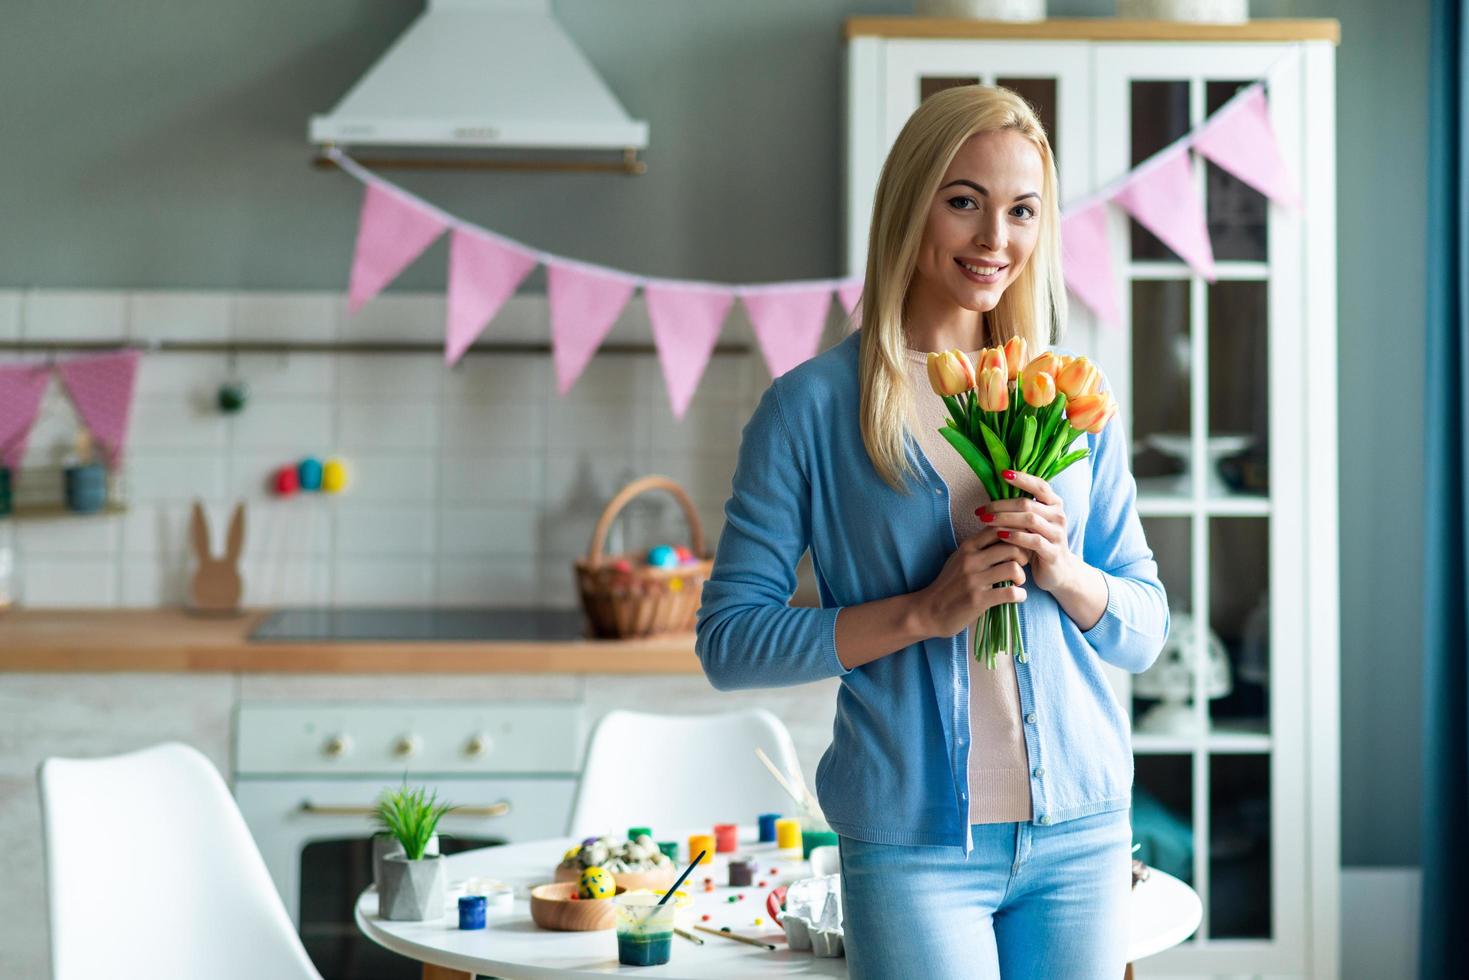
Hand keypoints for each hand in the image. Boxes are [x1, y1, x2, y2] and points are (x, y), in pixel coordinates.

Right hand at [913, 529, 1028, 638]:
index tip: (1019, 546)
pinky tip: (1017, 597)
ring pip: (1013, 568)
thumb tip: (1005, 537)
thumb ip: (978, 548)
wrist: (928, 611)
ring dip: (1022, 577)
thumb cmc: (947, 585)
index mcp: (967, 547)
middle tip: (1021, 566)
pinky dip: (1020, 595)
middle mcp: (971, 560)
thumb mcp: (958, 559)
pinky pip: (1011, 593)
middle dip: (1023, 556)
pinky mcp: (978, 600)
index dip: (1015, 534)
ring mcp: (974, 580)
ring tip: (1017, 583)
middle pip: (1011, 546)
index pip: (998, 528)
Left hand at [977, 469, 1083, 594]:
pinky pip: (1033, 541)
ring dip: (1004, 519)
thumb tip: (994, 487)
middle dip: (1001, 505)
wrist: (1058, 571)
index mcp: (1054, 504)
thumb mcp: (1031, 522)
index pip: (1040, 486)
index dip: (1022, 478)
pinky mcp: (1053, 552)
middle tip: (981, 510)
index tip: (1002, 473)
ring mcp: (1057, 534)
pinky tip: (1000, 535)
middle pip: (1028, 504)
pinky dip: (1015, 537)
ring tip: (985, 520)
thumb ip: (1020, 507)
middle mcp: (1058, 516)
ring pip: (1030, 520)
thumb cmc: (1038, 542)